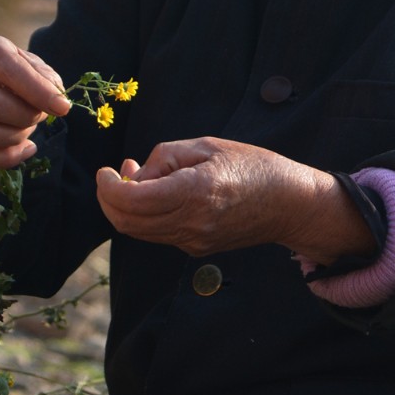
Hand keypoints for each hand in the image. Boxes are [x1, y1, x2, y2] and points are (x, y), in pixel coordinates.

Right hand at [0, 34, 70, 169]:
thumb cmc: (9, 69)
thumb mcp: (28, 62)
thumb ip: (45, 78)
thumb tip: (56, 101)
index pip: (11, 73)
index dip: (39, 93)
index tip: (63, 108)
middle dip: (27, 117)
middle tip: (40, 115)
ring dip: (17, 138)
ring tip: (28, 128)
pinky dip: (7, 159)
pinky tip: (25, 149)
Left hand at [95, 137, 374, 261]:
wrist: (289, 204)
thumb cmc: (253, 165)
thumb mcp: (207, 146)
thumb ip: (164, 157)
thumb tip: (135, 176)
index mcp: (194, 192)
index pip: (131, 201)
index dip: (107, 187)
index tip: (105, 171)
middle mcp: (190, 223)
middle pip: (127, 223)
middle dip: (109, 200)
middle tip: (111, 176)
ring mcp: (193, 241)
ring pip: (139, 232)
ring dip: (125, 208)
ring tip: (135, 177)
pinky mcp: (196, 248)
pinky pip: (158, 234)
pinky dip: (145, 216)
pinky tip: (156, 193)